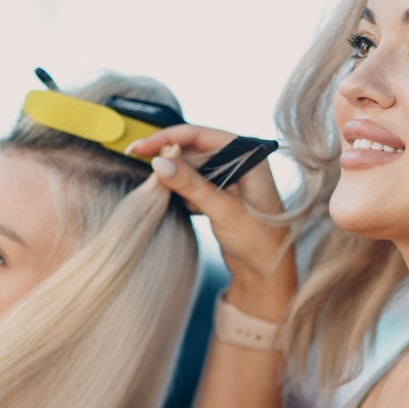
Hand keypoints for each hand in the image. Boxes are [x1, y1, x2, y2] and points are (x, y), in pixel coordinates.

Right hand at [131, 126, 296, 319]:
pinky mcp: (221, 196)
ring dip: (176, 180)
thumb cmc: (259, 240)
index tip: (140, 147)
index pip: (201, 135)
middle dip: (170, 162)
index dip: (168, 138)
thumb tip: (159, 162)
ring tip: (165, 194)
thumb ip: (191, 184)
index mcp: (248, 156)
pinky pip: (194, 186)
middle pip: (193, 151)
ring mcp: (230, 180)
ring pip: (191, 169)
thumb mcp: (223, 210)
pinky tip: (185, 208)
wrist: (268, 272)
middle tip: (145, 173)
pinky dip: (183, 193)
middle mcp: (240, 162)